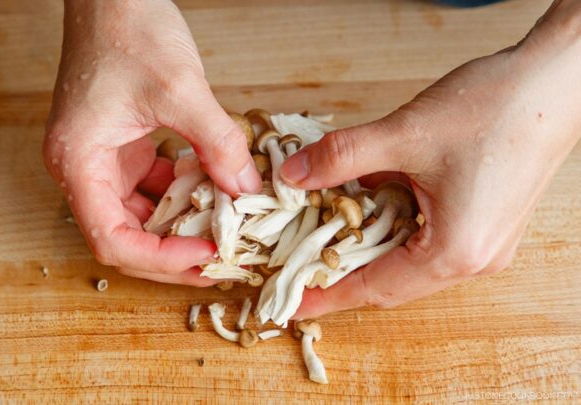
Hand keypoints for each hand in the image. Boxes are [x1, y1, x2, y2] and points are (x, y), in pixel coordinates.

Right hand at [44, 0, 260, 285]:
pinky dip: (181, 194)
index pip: (111, 240)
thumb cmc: (124, 28)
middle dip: (173, 251)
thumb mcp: (181, 89)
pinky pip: (149, 187)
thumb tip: (247, 190)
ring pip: (138, 216)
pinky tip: (216, 189)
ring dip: (180, 225)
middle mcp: (80, 167)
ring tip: (226, 230)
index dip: (160, 258)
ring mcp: (98, 157)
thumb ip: (216, 144)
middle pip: (123, 237)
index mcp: (77, 161)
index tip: (205, 254)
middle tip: (223, 259)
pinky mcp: (119, 145)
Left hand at [287, 2, 580, 317]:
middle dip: (340, 272)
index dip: (326, 295)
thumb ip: (341, 159)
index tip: (289, 302)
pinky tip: (365, 203)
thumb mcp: (402, 135)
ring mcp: (486, 243)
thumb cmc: (495, 109)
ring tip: (319, 234)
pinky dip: (392, 226)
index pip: (374, 288)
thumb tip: (291, 176)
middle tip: (294, 265)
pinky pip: (427, 238)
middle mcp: (475, 259)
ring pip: (408, 260)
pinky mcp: (487, 221)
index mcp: (455, 251)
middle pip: (391, 281)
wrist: (556, 82)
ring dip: (365, 246)